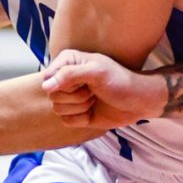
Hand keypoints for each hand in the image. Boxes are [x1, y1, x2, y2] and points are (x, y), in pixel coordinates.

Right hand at [41, 48, 165, 129]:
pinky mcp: (75, 114)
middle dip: (75, 96)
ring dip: (80, 107)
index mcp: (67, 61)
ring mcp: (70, 97)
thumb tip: (45, 86)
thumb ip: (69, 75)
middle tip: (92, 90)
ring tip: (94, 99)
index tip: (83, 81)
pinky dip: (81, 119)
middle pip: (52, 95)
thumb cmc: (120, 81)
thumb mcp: (96, 72)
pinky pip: (66, 121)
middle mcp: (65, 78)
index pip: (48, 76)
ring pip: (58, 109)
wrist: (137, 102)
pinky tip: (93, 111)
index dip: (64, 83)